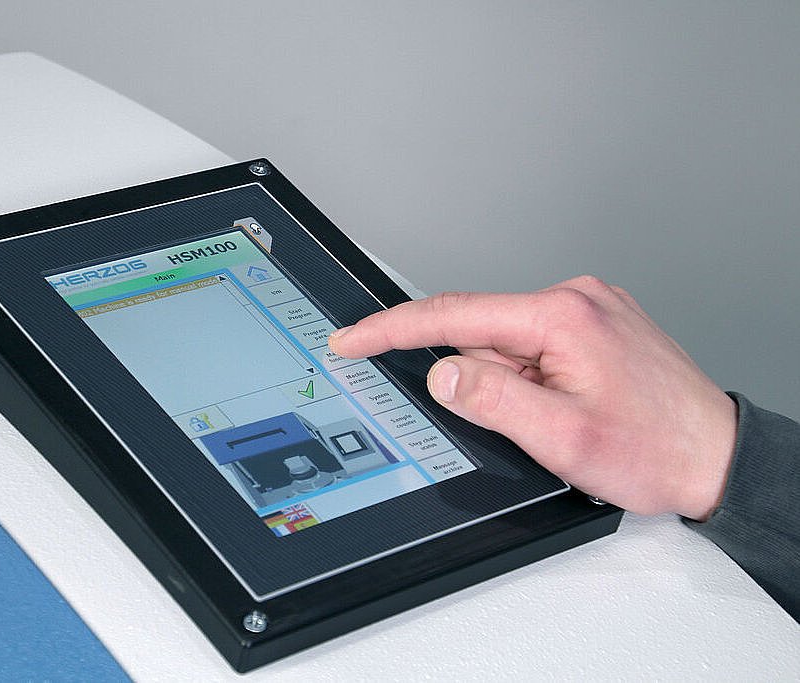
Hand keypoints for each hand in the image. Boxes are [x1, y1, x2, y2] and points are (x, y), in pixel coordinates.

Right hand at [328, 276, 736, 519]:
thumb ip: (492, 401)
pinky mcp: (593, 324)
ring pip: (506, 342)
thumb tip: (441, 373)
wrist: (715, 455)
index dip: (392, 329)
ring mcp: (588, 309)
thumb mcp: (561, 438)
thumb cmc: (656, 449)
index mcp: (563, 316)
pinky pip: (531, 344)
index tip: (353, 338)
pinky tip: (561, 405)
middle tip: (523, 424)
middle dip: (477, 381)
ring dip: (510, 385)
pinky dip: (526, 377)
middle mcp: (575, 299)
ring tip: (562, 419)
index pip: (454, 314)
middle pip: (481, 331)